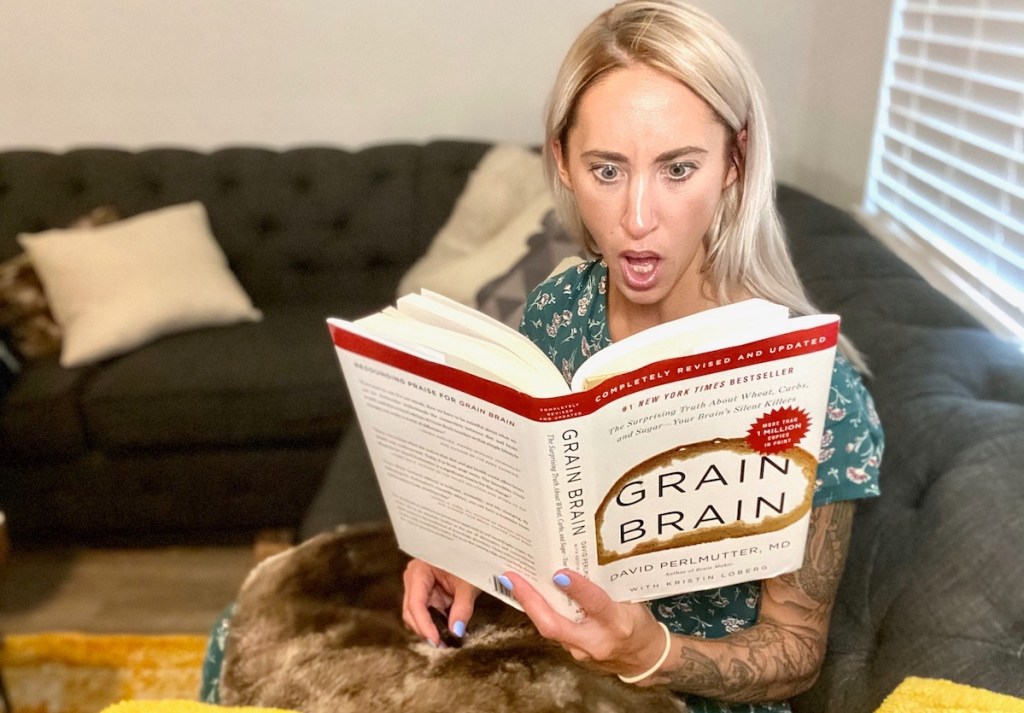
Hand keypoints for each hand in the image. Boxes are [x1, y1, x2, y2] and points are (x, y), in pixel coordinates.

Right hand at [402, 558, 480, 645]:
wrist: (473, 552)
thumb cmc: (470, 561)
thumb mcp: (468, 584)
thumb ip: (462, 607)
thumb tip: (456, 631)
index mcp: (419, 570)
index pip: (415, 603)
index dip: (424, 625)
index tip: (436, 640)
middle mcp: (414, 578)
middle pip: (411, 612)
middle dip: (425, 630)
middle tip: (443, 645)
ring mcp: (418, 587)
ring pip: (416, 615)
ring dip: (430, 629)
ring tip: (447, 641)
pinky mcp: (426, 594)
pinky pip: (426, 613)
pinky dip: (435, 623)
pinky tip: (447, 631)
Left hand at [501, 569, 669, 683]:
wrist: (643, 658)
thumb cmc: (637, 621)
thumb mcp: (631, 600)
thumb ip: (608, 584)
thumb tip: (580, 557)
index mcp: (617, 623)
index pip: (595, 605)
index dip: (578, 589)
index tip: (559, 574)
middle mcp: (596, 640)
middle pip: (555, 625)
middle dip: (531, 602)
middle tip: (512, 579)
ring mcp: (581, 651)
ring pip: (549, 629)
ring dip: (529, 606)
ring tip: (511, 581)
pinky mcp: (572, 652)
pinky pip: (552, 631)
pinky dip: (539, 613)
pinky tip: (527, 597)